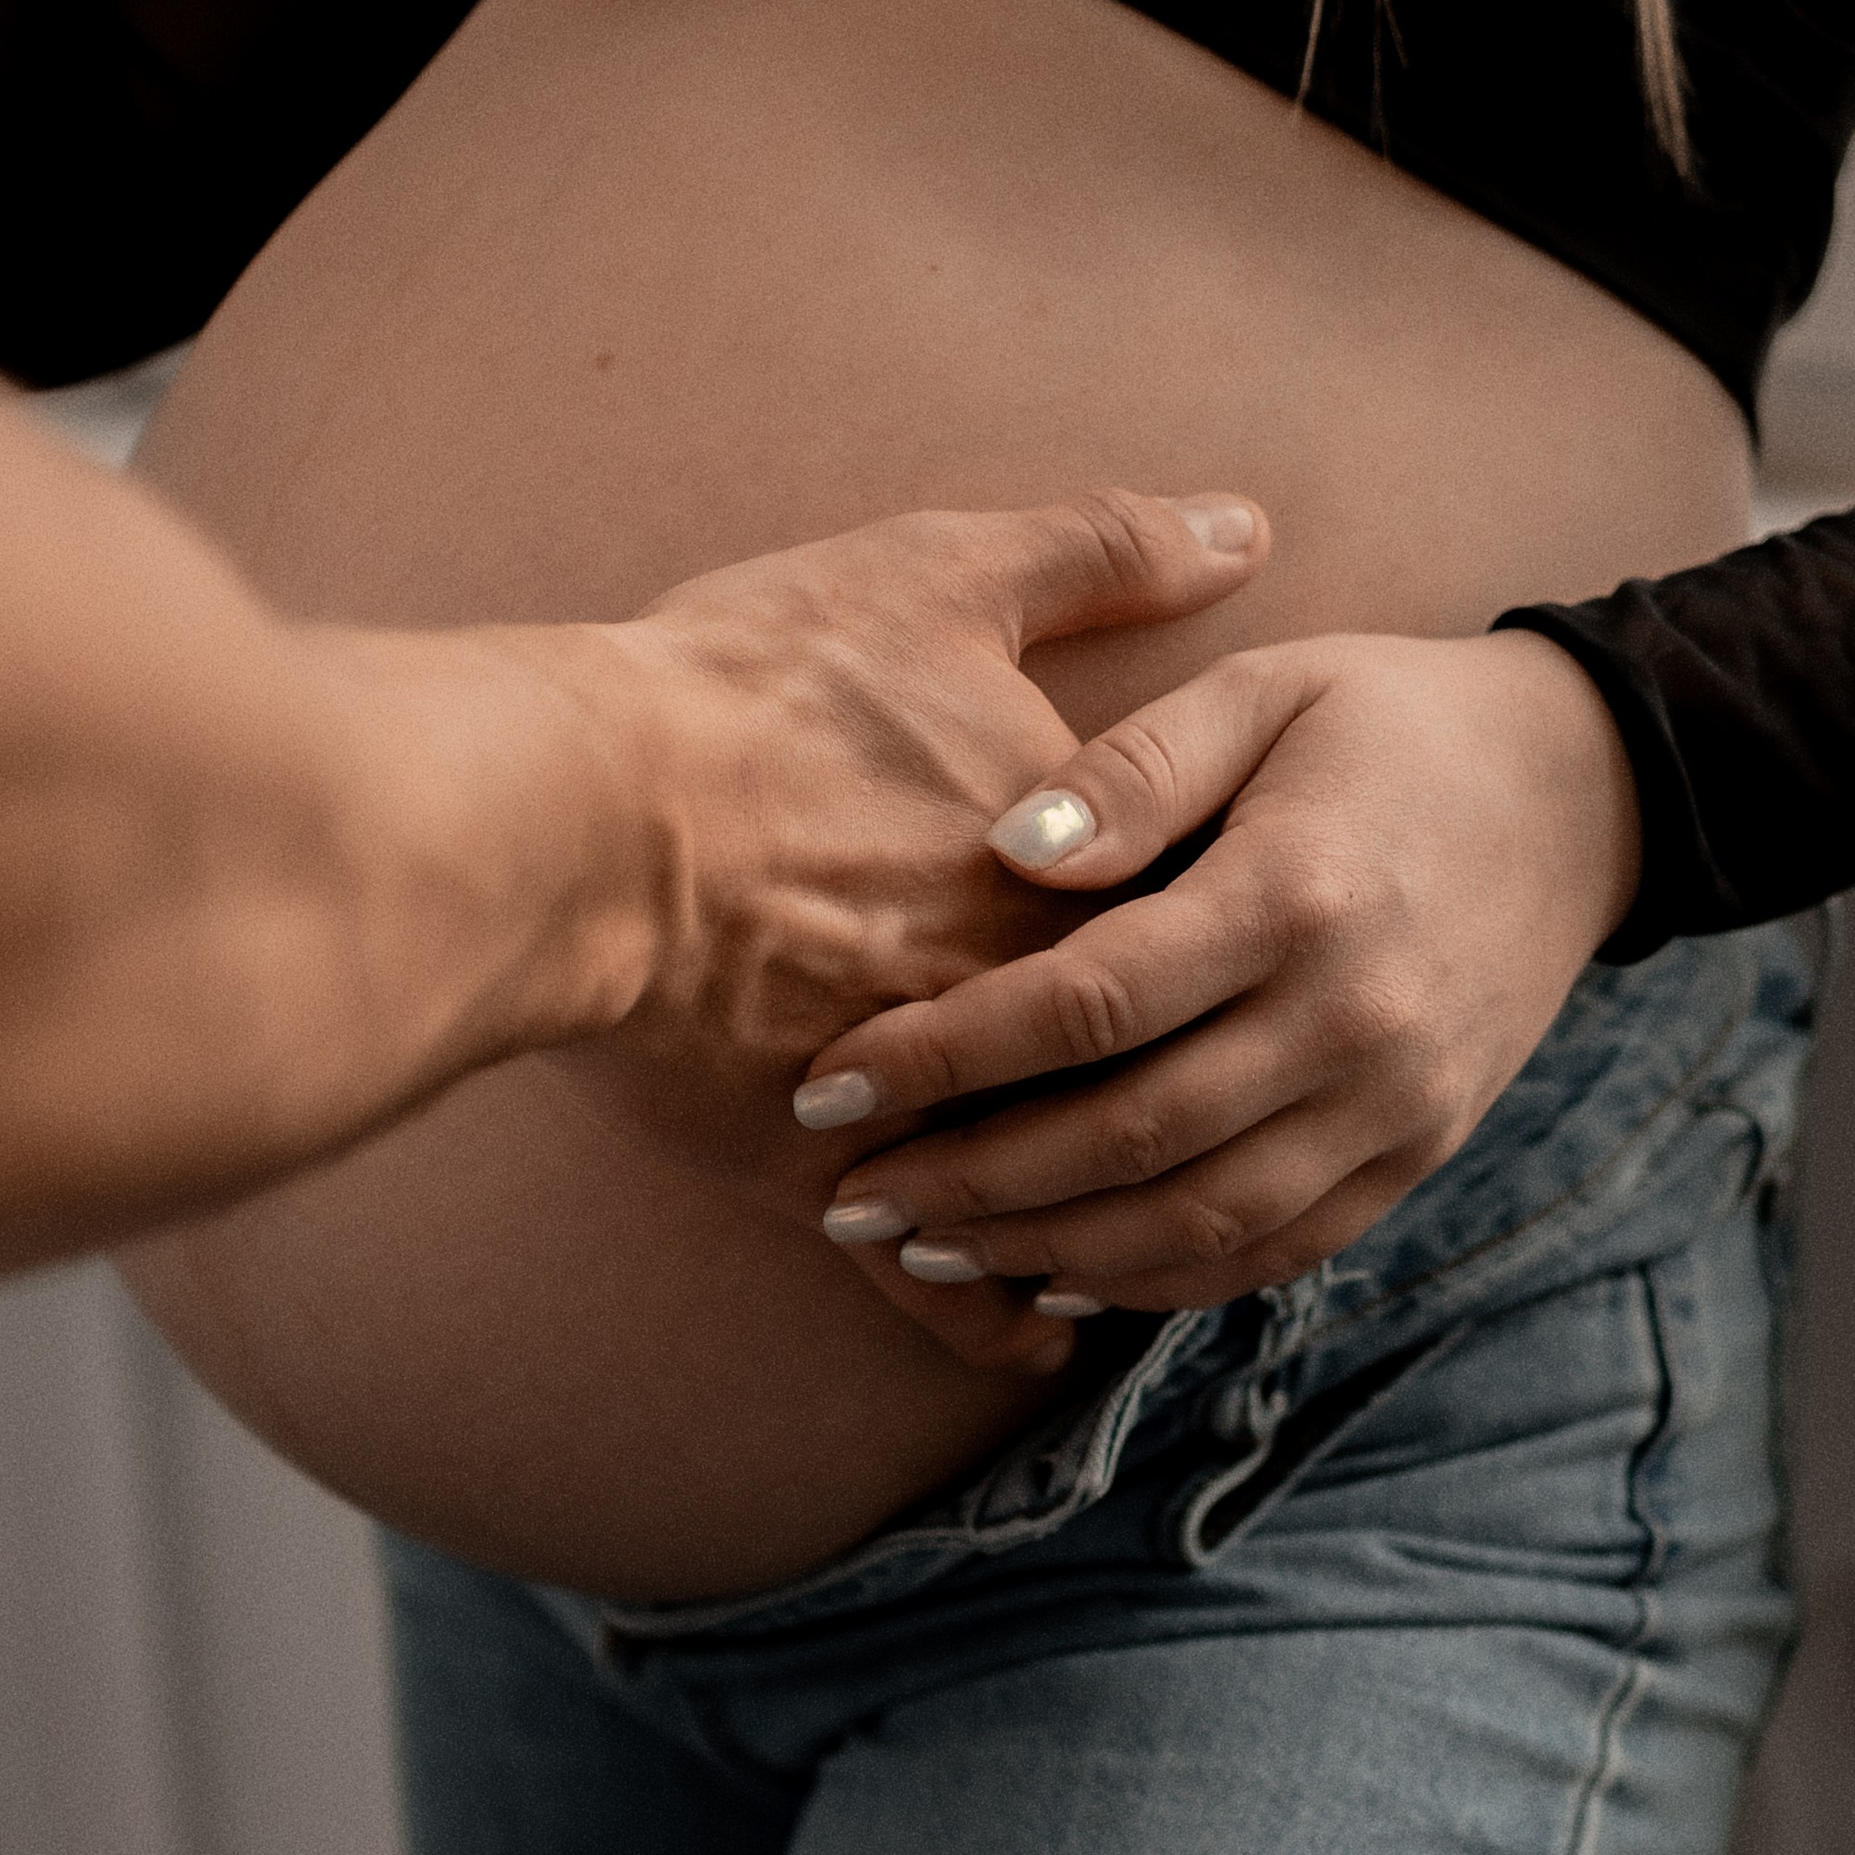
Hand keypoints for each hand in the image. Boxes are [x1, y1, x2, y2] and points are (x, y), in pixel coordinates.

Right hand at [537, 486, 1268, 1371]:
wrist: (578, 815)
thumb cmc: (751, 689)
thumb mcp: (940, 577)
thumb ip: (1102, 553)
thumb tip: (1245, 524)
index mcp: (1082, 874)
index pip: (1203, 929)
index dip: (1237, 948)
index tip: (1276, 957)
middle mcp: (1030, 1007)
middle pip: (1152, 1078)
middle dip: (1204, 1102)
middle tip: (1249, 1114)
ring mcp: (938, 1109)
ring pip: (1061, 1198)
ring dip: (1106, 1222)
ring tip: (1149, 1235)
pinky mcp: (832, 1177)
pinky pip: (937, 1281)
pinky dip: (985, 1315)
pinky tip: (1030, 1331)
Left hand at [795, 626, 1643, 1316]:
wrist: (1588, 791)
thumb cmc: (1390, 719)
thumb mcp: (1266, 691)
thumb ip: (1132, 768)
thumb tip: (1001, 850)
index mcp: (1293, 895)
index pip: (1086, 1005)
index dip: (945, 1053)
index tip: (827, 1078)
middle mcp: (1349, 1021)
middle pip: (1126, 1139)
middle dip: (968, 1182)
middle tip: (847, 1199)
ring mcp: (1394, 1104)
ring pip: (1194, 1223)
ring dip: (1046, 1252)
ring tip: (925, 1246)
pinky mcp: (1417, 1153)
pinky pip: (1275, 1250)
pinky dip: (1160, 1281)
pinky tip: (1060, 1276)